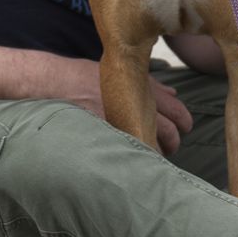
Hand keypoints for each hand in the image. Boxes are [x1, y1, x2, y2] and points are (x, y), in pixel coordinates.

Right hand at [43, 56, 190, 156]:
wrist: (53, 83)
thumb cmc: (82, 76)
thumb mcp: (117, 73)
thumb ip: (148, 84)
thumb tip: (173, 93)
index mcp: (141, 87)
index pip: (176, 109)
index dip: (183, 121)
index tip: (184, 128)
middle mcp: (135, 105)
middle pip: (169, 131)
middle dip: (173, 142)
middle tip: (171, 147)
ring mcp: (121, 122)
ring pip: (152, 146)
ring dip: (156, 154)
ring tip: (153, 158)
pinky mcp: (107, 135)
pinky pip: (128, 153)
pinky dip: (134, 159)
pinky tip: (133, 163)